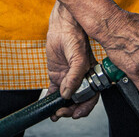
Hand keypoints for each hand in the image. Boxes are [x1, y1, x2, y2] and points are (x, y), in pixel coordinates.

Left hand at [45, 3, 99, 119]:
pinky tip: (48, 105)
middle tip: (62, 112)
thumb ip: (74, 77)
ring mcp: (67, 77)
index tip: (76, 113)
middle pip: (77, 100)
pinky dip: (51, 99)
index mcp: (90, 75)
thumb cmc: (75, 37)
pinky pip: (54, 90)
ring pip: (65, 97)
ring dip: (60, 107)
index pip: (90, 96)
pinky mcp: (56, 74)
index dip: (84, 107)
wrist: (62, 25)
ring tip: (55, 114)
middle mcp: (80, 78)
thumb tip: (67, 94)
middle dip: (70, 109)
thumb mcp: (79, 58)